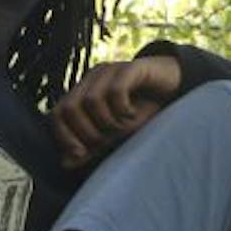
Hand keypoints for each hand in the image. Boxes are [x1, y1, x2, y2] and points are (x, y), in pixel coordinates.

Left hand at [51, 55, 181, 167]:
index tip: (80, 153)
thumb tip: (65, 163)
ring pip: (91, 101)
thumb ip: (91, 146)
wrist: (173, 87)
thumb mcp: (115, 133)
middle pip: (69, 108)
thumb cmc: (142, 109)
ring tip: (123, 126)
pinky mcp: (131, 67)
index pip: (57, 114)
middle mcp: (92, 78)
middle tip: (106, 139)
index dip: (64, 136)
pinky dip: (122, 110)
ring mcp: (111, 70)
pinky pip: (116, 90)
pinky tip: (132, 114)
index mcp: (83, 91)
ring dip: (107, 122)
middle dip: (85, 132)